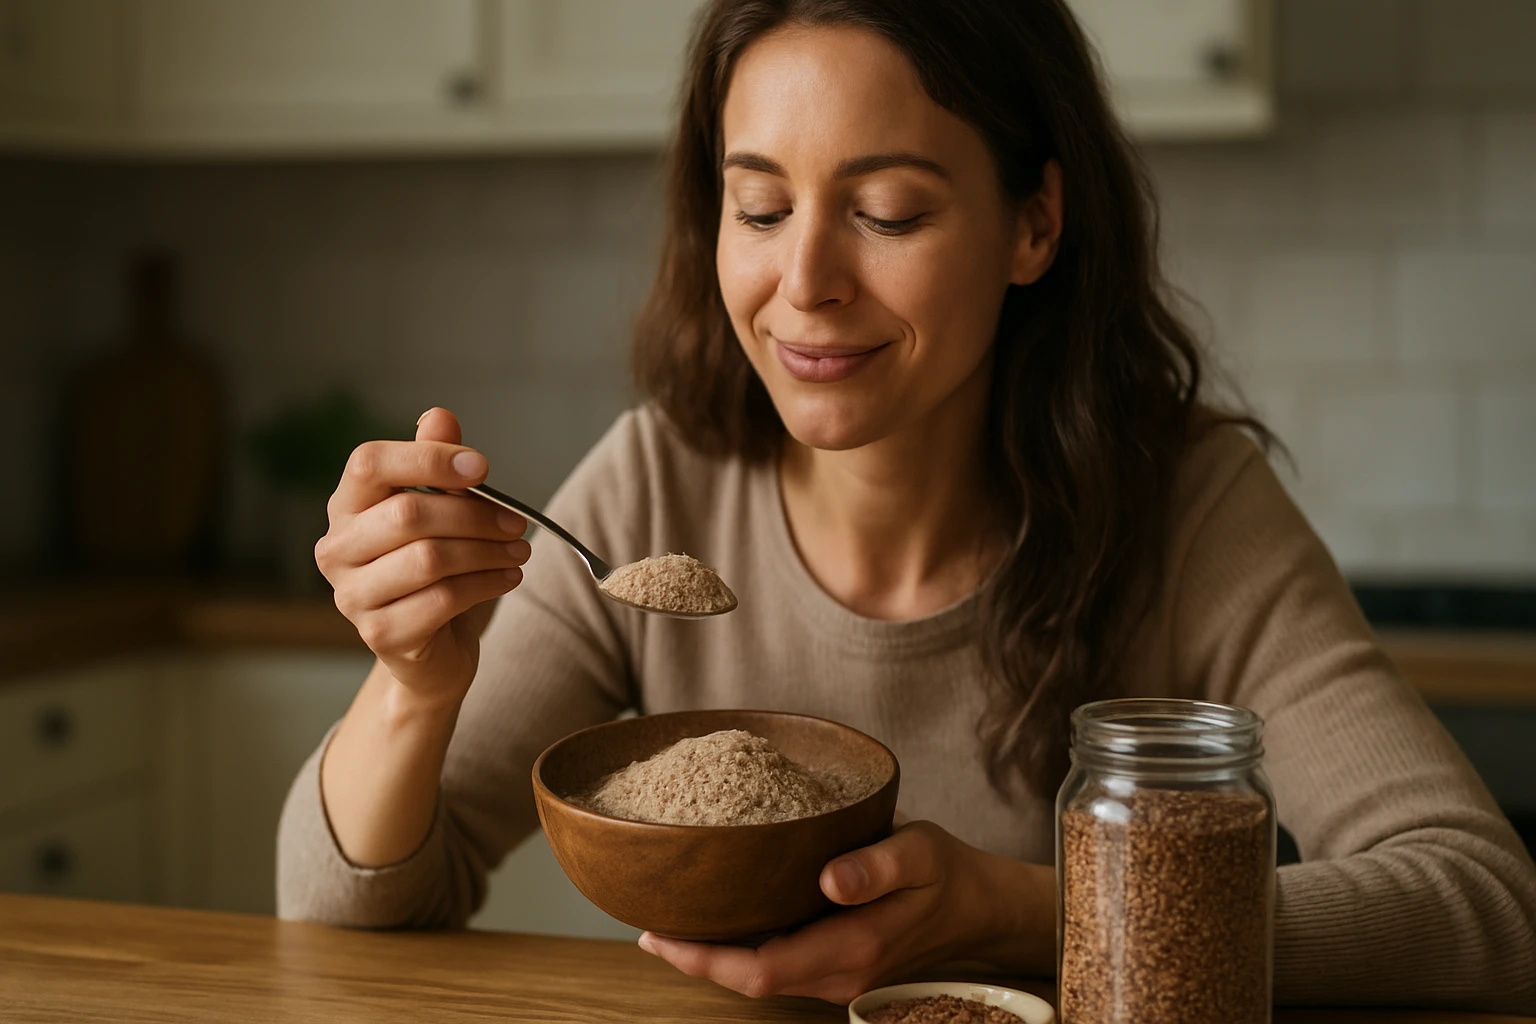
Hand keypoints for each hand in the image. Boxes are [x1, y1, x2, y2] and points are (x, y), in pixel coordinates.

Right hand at [315, 407, 529, 705]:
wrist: (431, 650)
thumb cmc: (435, 570)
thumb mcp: (440, 511)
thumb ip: (434, 463)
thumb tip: (438, 416)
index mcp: (346, 507)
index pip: (370, 463)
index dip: (428, 458)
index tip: (483, 468)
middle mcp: (337, 549)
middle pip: (409, 514)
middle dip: (475, 514)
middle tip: (518, 523)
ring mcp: (352, 595)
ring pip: (429, 559)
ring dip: (488, 551)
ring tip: (520, 551)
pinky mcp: (380, 633)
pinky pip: (442, 600)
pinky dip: (486, 585)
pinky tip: (508, 578)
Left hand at [637, 820, 1055, 1003]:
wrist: (978, 906)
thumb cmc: (946, 873)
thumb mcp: (920, 853)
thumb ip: (878, 866)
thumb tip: (829, 877)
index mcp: (852, 947)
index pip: (760, 969)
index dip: (703, 958)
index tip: (659, 933)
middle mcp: (838, 973)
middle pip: (749, 981)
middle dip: (694, 959)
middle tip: (647, 924)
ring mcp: (836, 976)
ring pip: (759, 977)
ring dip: (714, 957)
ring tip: (670, 920)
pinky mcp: (836, 965)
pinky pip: (776, 966)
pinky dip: (740, 949)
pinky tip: (720, 920)